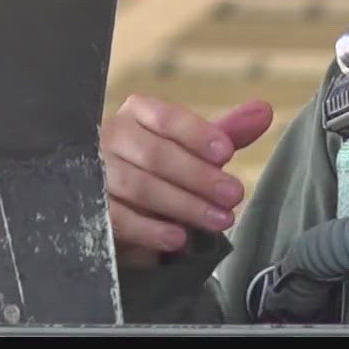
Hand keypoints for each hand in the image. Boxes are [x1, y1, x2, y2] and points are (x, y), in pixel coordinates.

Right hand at [101, 96, 274, 267]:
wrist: (123, 213)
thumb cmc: (164, 172)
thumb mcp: (196, 152)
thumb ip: (227, 132)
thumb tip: (264, 110)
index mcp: (138, 114)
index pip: (165, 116)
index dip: (197, 134)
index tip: (227, 153)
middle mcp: (110, 136)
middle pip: (154, 153)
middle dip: (198, 176)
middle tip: (233, 195)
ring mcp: (92, 172)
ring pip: (138, 186)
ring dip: (183, 205)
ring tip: (217, 221)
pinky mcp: (85, 207)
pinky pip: (117, 217)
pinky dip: (150, 229)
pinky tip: (178, 239)